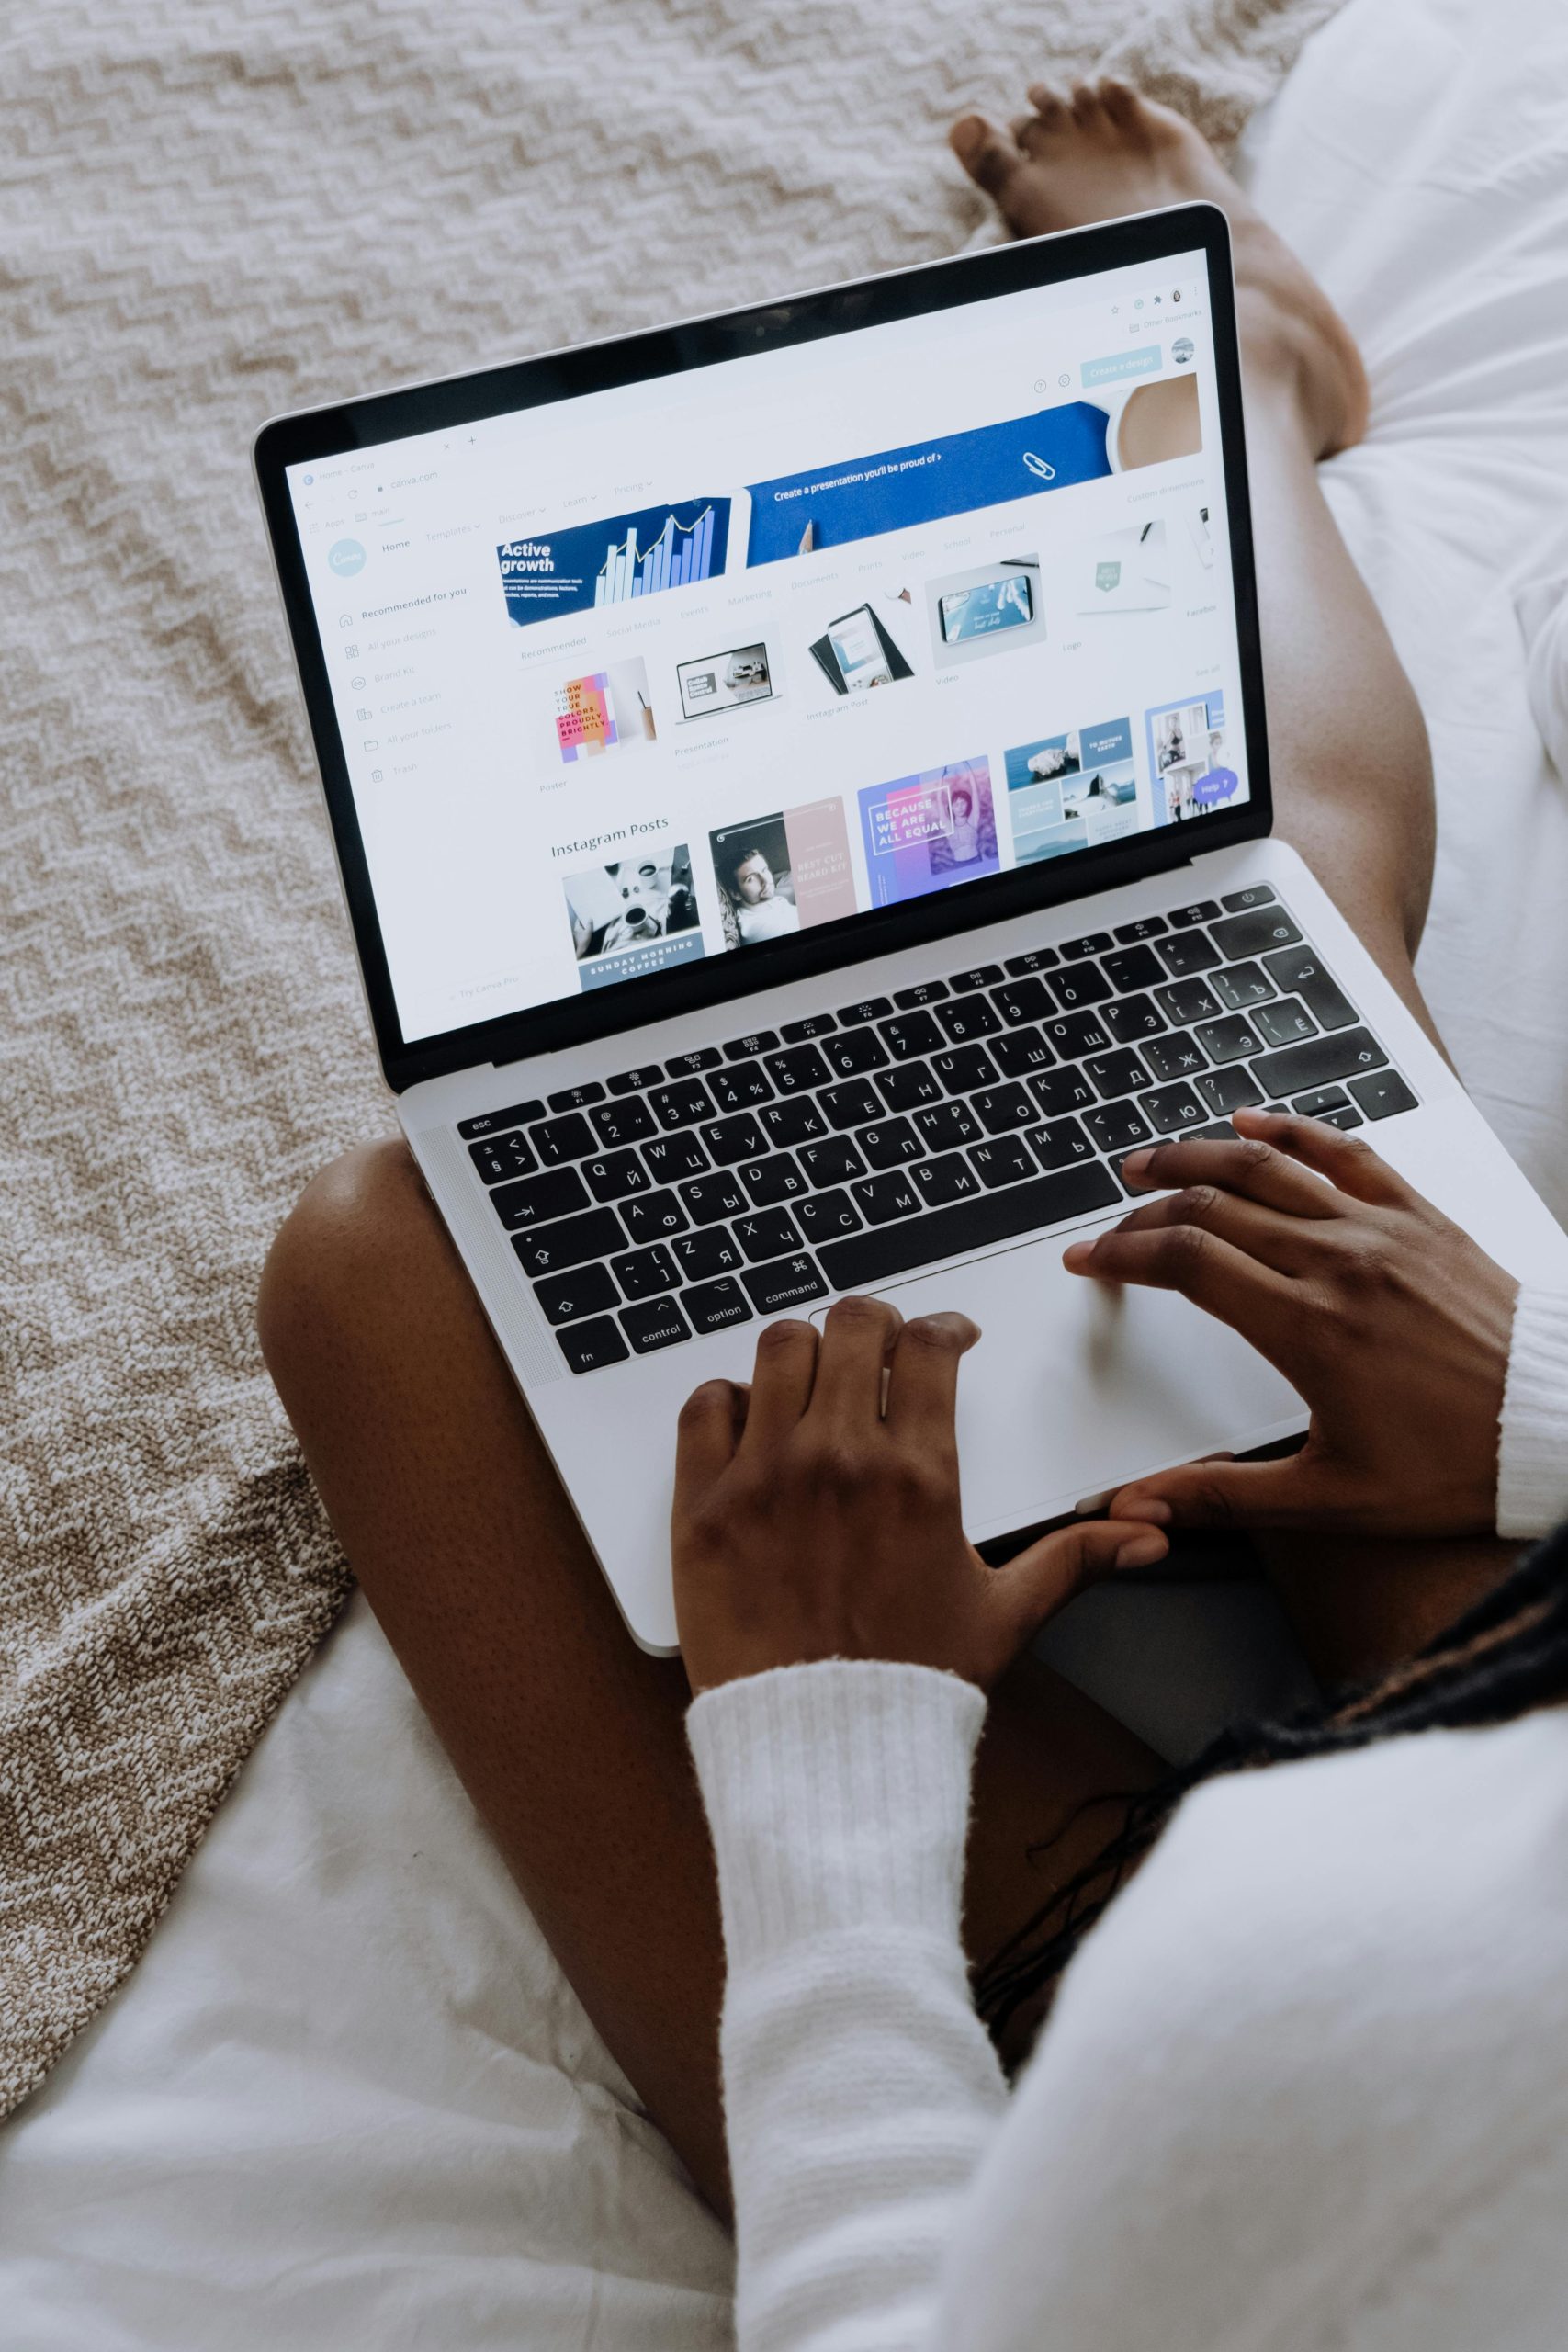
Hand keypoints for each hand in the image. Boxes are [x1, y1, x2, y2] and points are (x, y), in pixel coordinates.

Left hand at [673, 1297, 1168, 1694]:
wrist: (822, 1750)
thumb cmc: (911, 1686)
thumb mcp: (1004, 1616)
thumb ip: (1076, 1560)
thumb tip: (1146, 1536)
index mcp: (918, 1475)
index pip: (928, 1346)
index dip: (942, 1325)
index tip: (944, 1335)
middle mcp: (840, 1459)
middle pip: (851, 1325)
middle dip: (873, 1325)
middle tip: (879, 1346)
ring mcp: (763, 1476)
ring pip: (776, 1349)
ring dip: (800, 1351)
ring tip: (812, 1377)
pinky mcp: (703, 1507)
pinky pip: (702, 1408)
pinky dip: (723, 1399)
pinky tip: (746, 1420)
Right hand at [1062, 1110, 1517, 1538]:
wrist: (1557, 1428)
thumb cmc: (1456, 1467)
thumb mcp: (1332, 1499)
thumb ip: (1225, 1497)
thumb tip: (1140, 1508)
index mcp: (1309, 1329)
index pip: (1188, 1263)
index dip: (1123, 1254)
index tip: (1091, 1260)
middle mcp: (1339, 1265)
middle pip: (1214, 1207)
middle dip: (1146, 1208)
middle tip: (1111, 1221)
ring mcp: (1382, 1231)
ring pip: (1269, 1167)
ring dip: (1198, 1154)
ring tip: (1152, 1157)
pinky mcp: (1420, 1217)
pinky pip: (1346, 1152)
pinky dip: (1292, 1128)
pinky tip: (1254, 1119)